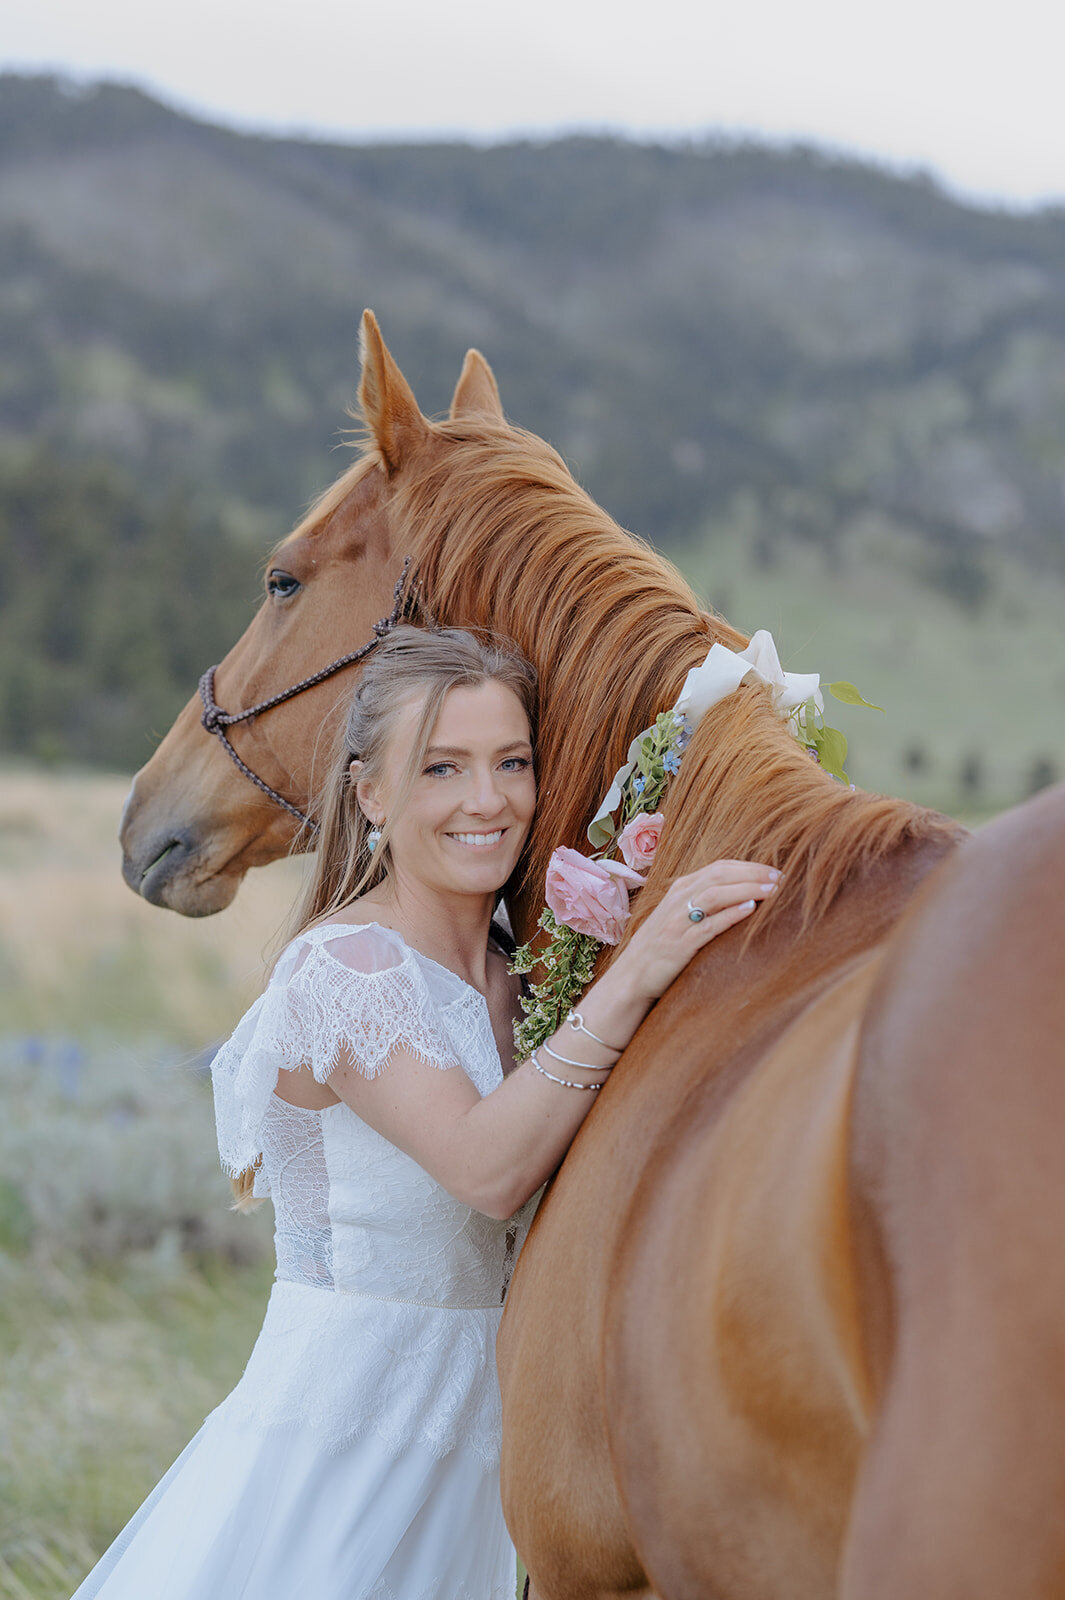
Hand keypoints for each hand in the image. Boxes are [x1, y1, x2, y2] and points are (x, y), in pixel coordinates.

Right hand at [617, 859, 779, 1003]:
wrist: (632, 976)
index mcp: (680, 889)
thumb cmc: (662, 946)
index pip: (719, 867)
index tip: (774, 870)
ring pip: (715, 895)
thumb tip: (744, 894)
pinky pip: (708, 925)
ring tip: (772, 890)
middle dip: (753, 873)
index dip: (748, 866)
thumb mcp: (680, 915)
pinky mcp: (680, 945)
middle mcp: (678, 900)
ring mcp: (677, 922)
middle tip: (780, 877)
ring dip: (746, 889)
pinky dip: (730, 914)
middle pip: (719, 876)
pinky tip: (750, 909)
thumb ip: (704, 901)